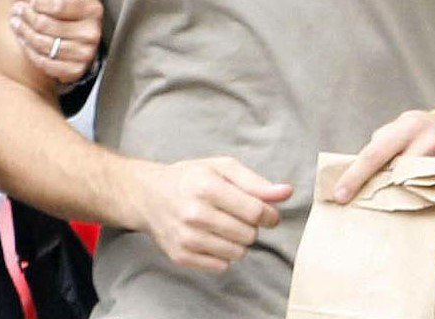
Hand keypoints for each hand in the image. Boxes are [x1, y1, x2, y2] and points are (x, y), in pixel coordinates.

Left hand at [9, 0, 103, 86]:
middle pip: (46, 25)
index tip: (31, 1)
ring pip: (43, 44)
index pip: (58, 5)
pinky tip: (23, 41)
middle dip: (27, 16)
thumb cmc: (78, 6)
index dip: (40, 3)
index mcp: (93, 10)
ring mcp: (85, 54)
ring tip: (15, 23)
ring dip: (24, 33)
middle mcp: (92, 34)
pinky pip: (45, 63)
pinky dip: (30, 52)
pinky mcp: (76, 71)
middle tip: (16, 10)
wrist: (87, 35)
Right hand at [130, 156, 292, 272]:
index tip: (265, 212)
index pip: (255, 212)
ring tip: (222, 226)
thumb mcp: (221, 168)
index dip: (268, 214)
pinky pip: (222, 266)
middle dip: (250, 226)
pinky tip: (210, 238)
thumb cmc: (190, 178)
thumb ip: (255, 182)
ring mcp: (186, 237)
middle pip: (249, 235)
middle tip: (234, 215)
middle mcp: (194, 213)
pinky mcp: (181, 256)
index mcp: (206, 186)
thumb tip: (286, 193)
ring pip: (238, 253)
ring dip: (237, 242)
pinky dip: (222, 255)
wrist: (148, 195)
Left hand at [333, 109, 434, 202]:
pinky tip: (407, 210)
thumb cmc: (424, 130)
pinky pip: (432, 198)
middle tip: (357, 206)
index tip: (340, 195)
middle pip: (394, 175)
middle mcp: (427, 142)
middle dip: (374, 192)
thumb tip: (356, 170)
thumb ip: (382, 144)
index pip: (375, 153)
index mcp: (407, 127)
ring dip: (395, 201)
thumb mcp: (401, 125)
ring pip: (413, 190)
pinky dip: (417, 205)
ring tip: (381, 210)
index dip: (355, 176)